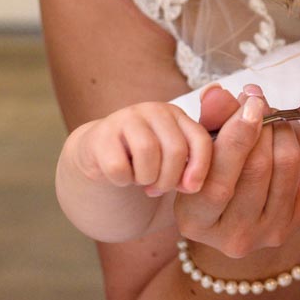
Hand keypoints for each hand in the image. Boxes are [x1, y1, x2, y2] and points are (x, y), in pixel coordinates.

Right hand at [71, 102, 212, 196]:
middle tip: (158, 189)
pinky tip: (121, 177)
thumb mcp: (171, 158)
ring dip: (146, 178)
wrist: (100, 152)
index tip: (191, 188)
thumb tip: (192, 186)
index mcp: (176, 115)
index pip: (199, 139)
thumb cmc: (143, 158)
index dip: (200, 167)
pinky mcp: (101, 135)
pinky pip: (118, 166)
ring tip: (141, 180)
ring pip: (147, 152)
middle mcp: (153, 111)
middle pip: (175, 149)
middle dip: (169, 179)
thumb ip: (189, 167)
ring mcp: (125, 118)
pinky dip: (122, 180)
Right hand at [174, 84, 299, 257]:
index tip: (248, 101)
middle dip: (262, 124)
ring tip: (270, 115)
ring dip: (282, 129)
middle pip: (258, 168)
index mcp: (197, 222)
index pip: (219, 180)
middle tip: (258, 102)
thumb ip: (210, 121)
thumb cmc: (214, 173)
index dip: (237, 135)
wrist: (244, 209)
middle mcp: (235, 237)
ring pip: (287, 164)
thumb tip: (218, 93)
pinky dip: (299, 141)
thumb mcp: (202, 150)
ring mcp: (271, 232)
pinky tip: (285, 134)